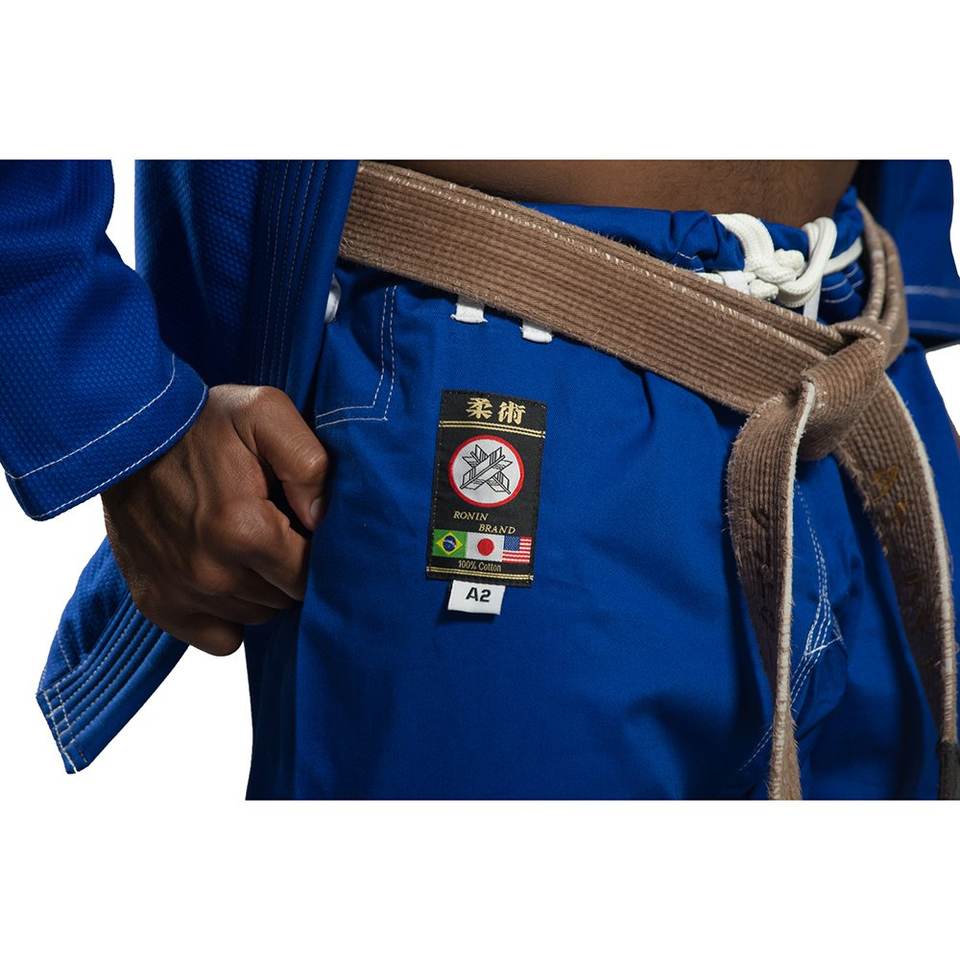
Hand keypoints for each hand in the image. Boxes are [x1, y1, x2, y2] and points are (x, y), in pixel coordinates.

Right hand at [102, 385, 327, 655]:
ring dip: (262, 588)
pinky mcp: (158, 604)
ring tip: (248, 544)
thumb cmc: (202, 422)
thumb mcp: (266, 413)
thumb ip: (308, 462)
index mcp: (244, 530)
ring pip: (257, 615)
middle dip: (290, 568)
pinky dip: (230, 614)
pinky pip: (221, 638)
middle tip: (277, 529)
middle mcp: (212, 573)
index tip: (304, 525)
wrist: (124, 433)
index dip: (316, 551)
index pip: (310, 575)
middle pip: (286, 598)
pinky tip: (227, 575)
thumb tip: (323, 517)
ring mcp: (182, 593)